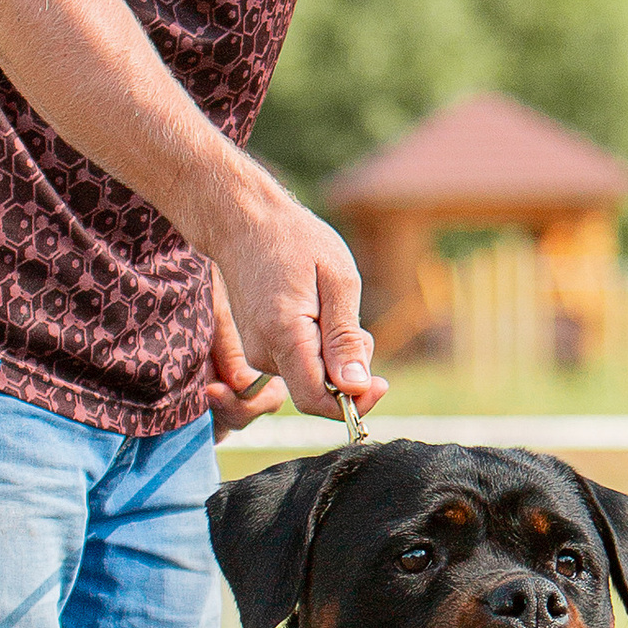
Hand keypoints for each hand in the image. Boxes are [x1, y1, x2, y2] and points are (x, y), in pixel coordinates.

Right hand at [209, 189, 386, 426]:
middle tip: (359, 325)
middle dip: (348, 372)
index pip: (315, 400)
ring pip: (310, 377)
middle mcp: (263, 352)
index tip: (381, 383)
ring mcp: (257, 352)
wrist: (245, 223)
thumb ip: (345, 339)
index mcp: (283, 336)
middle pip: (317, 391)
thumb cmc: (296, 242)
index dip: (352, 404)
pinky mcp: (258, 348)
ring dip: (334, 356)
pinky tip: (318, 312)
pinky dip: (319, 348)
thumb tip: (355, 388)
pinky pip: (298, 364)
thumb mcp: (338, 281)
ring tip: (333, 308)